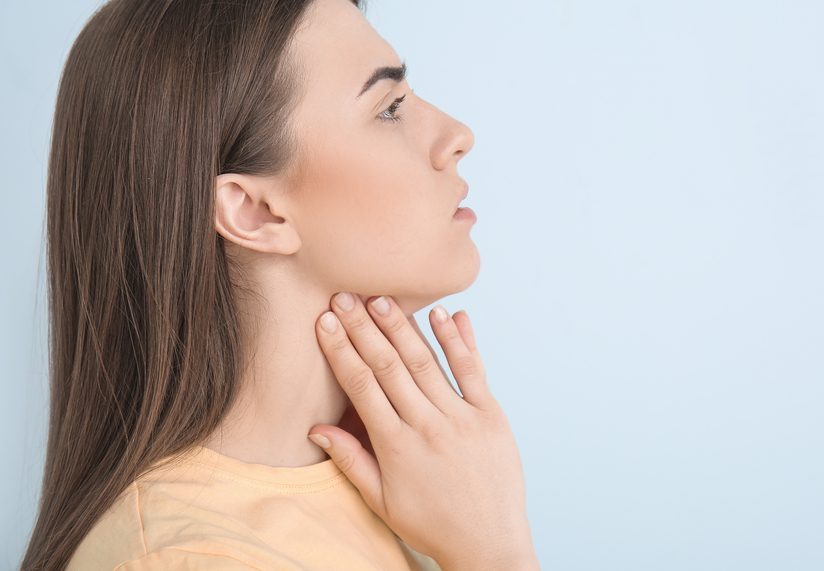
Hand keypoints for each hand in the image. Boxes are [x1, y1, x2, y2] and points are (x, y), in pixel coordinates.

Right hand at [308, 293, 537, 570]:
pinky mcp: (491, 415)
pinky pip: (472, 371)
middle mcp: (427, 426)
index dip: (341, 350)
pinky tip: (444, 314)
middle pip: (390, 366)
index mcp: (396, 447)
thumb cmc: (432, 523)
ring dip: (403, 326)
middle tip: (345, 296)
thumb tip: (316, 428)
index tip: (324, 322)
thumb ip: (351, 460)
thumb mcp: (381, 501)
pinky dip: (458, 341)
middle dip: (364, 328)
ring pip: (426, 363)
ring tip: (382, 297)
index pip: (362, 386)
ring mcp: (462, 418)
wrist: (488, 542)